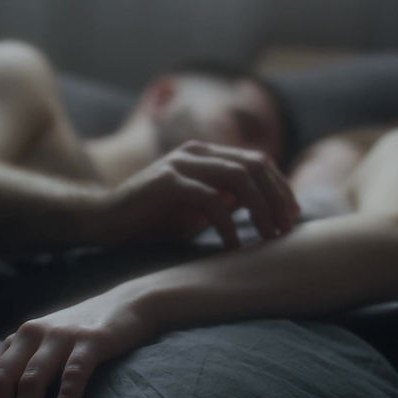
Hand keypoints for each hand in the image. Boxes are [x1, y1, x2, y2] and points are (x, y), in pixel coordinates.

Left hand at [0, 284, 156, 397]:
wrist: (128, 303)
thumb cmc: (83, 336)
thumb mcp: (45, 349)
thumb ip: (23, 370)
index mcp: (17, 341)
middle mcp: (31, 335)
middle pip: (1, 384)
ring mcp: (61, 336)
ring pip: (31, 381)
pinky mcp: (91, 340)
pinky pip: (73, 373)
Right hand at [103, 140, 299, 248]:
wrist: (104, 220)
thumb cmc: (152, 219)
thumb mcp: (198, 209)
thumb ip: (227, 200)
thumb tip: (264, 206)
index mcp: (206, 154)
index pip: (258, 161)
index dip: (281, 187)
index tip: (293, 216)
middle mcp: (196, 152)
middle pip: (255, 165)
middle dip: (277, 198)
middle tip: (286, 229)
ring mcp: (180, 164)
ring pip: (238, 178)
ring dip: (260, 209)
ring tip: (268, 237)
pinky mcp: (166, 183)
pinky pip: (210, 200)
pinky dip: (228, 224)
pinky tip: (235, 246)